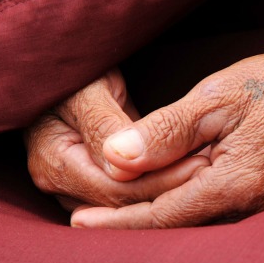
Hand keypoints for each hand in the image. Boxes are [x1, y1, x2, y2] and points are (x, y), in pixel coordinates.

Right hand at [25, 69, 208, 210]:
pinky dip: (159, 181)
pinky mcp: (96, 177)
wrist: (70, 60)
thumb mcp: (88, 89)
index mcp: (52, 163)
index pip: (112, 189)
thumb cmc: (75, 67)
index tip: (200, 164)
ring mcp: (76, 184)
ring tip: (207, 169)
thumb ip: (103, 126)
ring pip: (127, 201)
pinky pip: (130, 190)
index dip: (159, 181)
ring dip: (166, 188)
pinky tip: (189, 168)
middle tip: (212, 168)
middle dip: (168, 188)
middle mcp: (59, 182)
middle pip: (121, 201)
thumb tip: (122, 168)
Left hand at [71, 32, 263, 227]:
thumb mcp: (221, 96)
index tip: (78, 224)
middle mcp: (248, 208)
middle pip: (175, 225)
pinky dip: (185, 210)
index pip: (159, 215)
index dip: (116, 222)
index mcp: (232, 184)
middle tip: (84, 218)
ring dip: (154, 219)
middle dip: (128, 224)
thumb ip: (168, 129)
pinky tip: (168, 199)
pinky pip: (219, 215)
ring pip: (196, 224)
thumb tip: (117, 157)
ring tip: (115, 212)